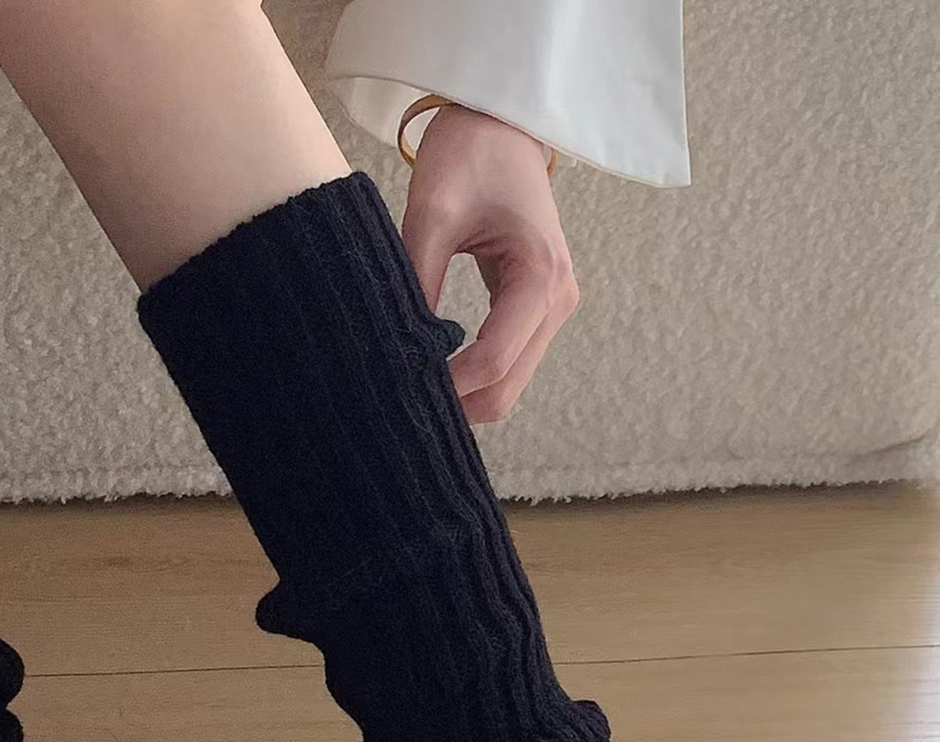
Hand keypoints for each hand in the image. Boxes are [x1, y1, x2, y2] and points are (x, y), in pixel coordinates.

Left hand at [400, 103, 578, 422]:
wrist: (499, 125)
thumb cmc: (468, 157)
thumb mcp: (431, 217)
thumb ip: (418, 286)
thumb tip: (398, 353)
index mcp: (540, 274)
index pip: (493, 362)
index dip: (444, 387)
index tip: (394, 389)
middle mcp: (558, 298)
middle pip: (504, 389)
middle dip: (455, 403)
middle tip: (395, 402)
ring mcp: (552, 307)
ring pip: (506, 386)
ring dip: (463, 396)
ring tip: (409, 387)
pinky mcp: (537, 309)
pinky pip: (506, 365)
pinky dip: (470, 378)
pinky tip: (431, 370)